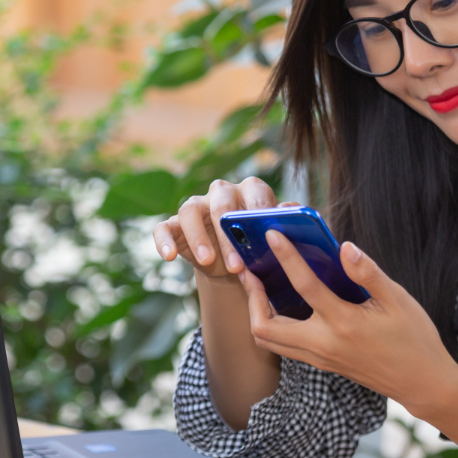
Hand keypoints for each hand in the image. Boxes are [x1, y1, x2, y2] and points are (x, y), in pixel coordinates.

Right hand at [152, 177, 295, 280]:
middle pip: (221, 204)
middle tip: (237, 266)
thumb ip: (286, 224)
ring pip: (190, 211)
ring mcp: (196, 206)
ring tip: (207, 261)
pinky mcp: (174, 224)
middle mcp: (221, 193)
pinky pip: (164, 228)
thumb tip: (294, 211)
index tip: (262, 237)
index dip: (257, 215)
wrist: (235, 267)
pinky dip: (164, 241)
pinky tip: (169, 257)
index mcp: (251, 190)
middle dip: (228, 235)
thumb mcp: (276, 239)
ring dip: (197, 237)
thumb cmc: (260, 247)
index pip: (255, 193)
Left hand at [239, 231, 457, 413]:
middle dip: (252, 298)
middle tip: (250, 270)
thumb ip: (368, 272)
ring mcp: (320, 358)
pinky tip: (280, 304)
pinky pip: (284, 346)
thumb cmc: (414, 339)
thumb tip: (344, 247)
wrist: (423, 383)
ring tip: (258, 286)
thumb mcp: (398, 299)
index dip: (286, 256)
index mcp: (343, 324)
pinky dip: (273, 325)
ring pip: (269, 341)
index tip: (273, 235)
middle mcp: (324, 345)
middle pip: (265, 328)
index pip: (304, 286)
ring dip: (258, 314)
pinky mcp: (322, 363)